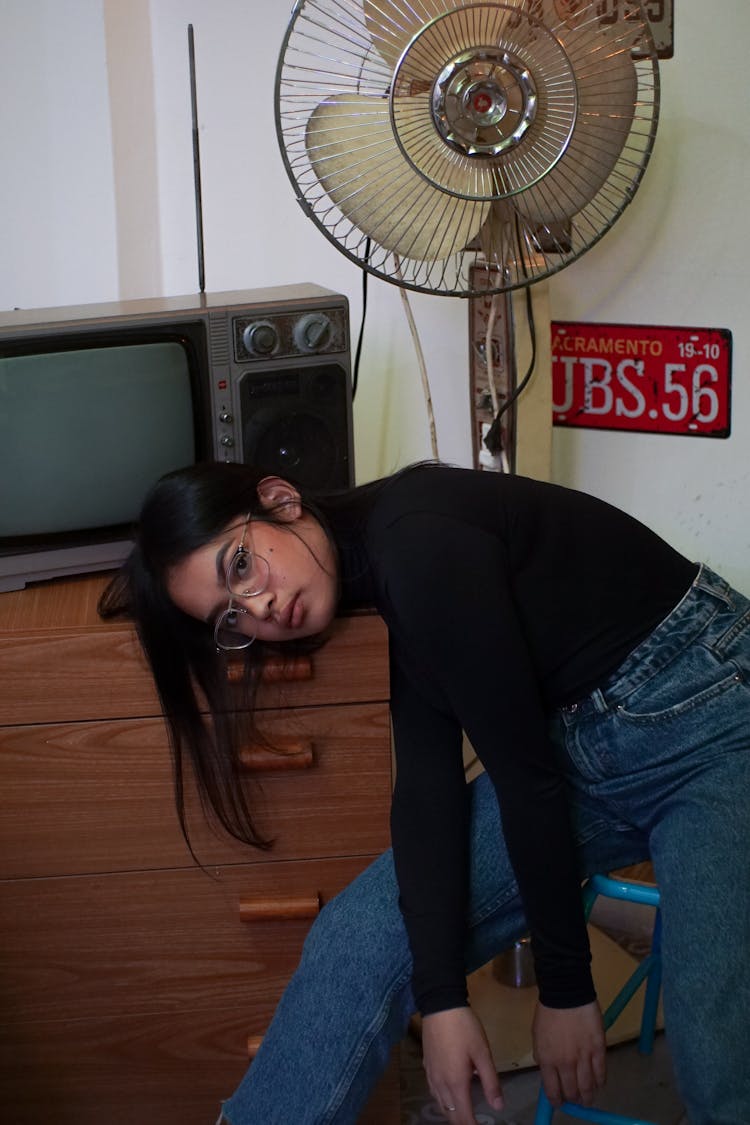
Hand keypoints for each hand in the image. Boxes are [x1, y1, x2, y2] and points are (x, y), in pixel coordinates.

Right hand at [421, 1007, 503, 1123]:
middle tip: (475, 1122)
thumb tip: (498, 1107)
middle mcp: (440, 1083)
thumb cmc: (464, 1028)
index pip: (464, 1116)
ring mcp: (431, 1074)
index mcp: (456, 1082)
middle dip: (462, 1122)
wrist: (440, 1005)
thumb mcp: (483, 1053)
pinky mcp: (426, 1065)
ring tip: (464, 1113)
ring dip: (452, 1113)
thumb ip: (491, 1082)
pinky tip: (449, 1093)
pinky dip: (442, 1100)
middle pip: (450, 1114)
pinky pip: (433, 1092)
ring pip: (440, 1104)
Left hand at [532, 999, 605, 1106]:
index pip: (552, 1090)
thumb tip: (549, 1071)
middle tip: (576, 1100)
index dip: (556, 1100)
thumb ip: (543, 1056)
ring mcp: (584, 1058)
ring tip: (588, 1099)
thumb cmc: (548, 1012)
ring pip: (588, 1087)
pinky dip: (600, 1082)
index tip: (559, 1103)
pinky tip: (599, 1084)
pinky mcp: (599, 1050)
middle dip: (573, 1099)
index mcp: (547, 1060)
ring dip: (588, 1096)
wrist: (566, 992)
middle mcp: (565, 1063)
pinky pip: (601, 1073)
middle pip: (572, 1091)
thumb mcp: (537, 1037)